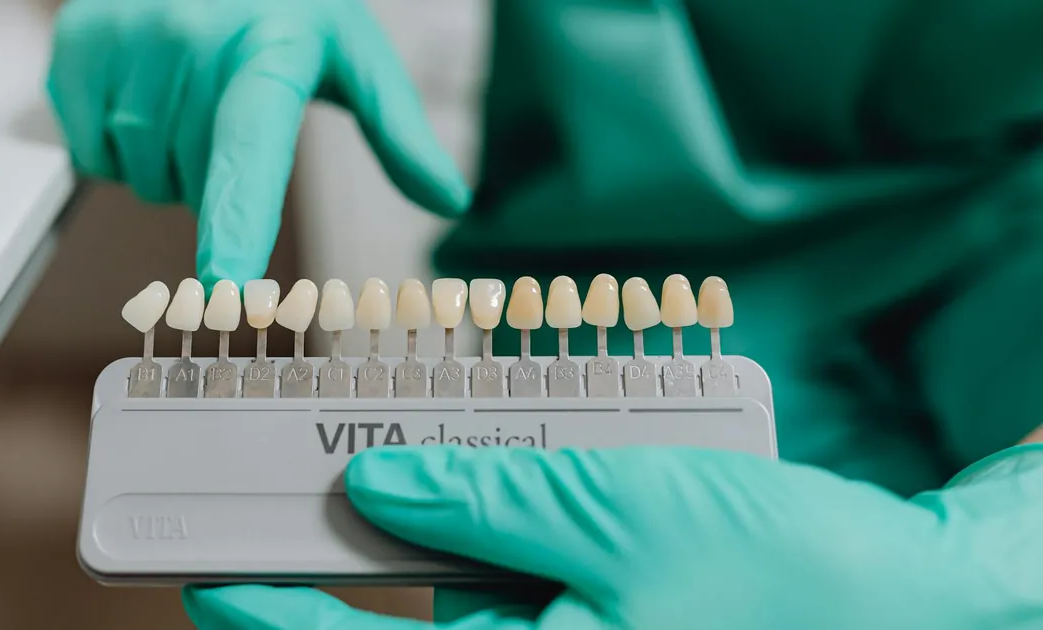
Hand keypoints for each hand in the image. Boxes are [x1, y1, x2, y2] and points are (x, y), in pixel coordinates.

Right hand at [47, 0, 469, 285]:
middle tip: (230, 115)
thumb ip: (399, 130)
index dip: (236, 228)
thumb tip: (451, 200)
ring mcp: (124, 39)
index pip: (249, 156)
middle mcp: (189, 41)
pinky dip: (116, 144)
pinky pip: (91, 151)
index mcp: (269, 52)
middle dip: (210, 177)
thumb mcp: (354, 53)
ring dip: (166, 162)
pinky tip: (146, 92)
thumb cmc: (287, 5)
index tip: (226, 291)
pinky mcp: (76, 43)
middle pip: (189, 188)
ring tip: (189, 97)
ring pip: (141, 176)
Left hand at [183, 444, 1042, 628]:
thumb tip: (377, 483)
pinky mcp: (600, 627)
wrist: (903, 594)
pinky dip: (486, 533)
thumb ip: (488, 499)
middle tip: (289, 498)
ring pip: (459, 599)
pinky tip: (480, 475)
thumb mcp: (616, 513)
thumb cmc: (780, 573)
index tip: (211, 574)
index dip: (274, 620)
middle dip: (344, 566)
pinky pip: (516, 583)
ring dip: (420, 536)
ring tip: (383, 461)